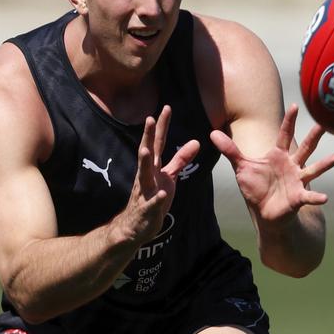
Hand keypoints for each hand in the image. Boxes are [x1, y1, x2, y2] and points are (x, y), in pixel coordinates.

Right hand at [118, 105, 199, 243]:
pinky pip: (151, 204)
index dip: (162, 126)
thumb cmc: (152, 198)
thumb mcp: (169, 177)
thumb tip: (196, 142)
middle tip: (149, 119)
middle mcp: (146, 176)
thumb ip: (180, 160)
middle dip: (148, 137)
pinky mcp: (147, 210)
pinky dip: (156, 199)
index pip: (157, 143)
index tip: (166, 107)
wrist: (136, 226)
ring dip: (144, 163)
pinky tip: (161, 194)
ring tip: (146, 150)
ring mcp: (144, 192)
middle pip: (147, 154)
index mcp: (153, 168)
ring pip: (143, 176)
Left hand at [210, 104, 333, 223]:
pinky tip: (325, 197)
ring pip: (313, 169)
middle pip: (304, 148)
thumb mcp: (241, 167)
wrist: (264, 212)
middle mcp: (292, 165)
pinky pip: (309, 196)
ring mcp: (297, 181)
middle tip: (325, 123)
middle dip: (313, 137)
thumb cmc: (255, 188)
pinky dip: (316, 197)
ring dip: (325, 164)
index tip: (296, 105)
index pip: (284, 135)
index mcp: (278, 155)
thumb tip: (211, 133)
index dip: (289, 121)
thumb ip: (229, 150)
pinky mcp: (298, 197)